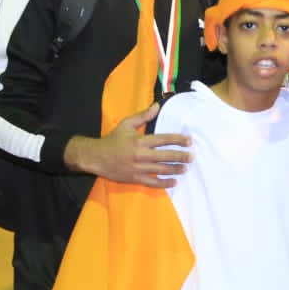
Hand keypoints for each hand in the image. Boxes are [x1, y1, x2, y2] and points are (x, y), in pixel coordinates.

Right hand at [67, 103, 191, 186]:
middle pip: (165, 156)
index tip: (189, 141)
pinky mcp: (134, 178)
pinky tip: (174, 182)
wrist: (96, 157)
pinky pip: (152, 182)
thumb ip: (143, 116)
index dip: (178, 140)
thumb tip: (157, 106)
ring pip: (161, 170)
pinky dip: (164, 183)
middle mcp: (140, 155)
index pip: (163, 139)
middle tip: (192, 157)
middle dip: (180, 157)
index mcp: (140, 141)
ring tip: (185, 169)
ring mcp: (138, 168)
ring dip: (175, 170)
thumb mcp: (126, 124)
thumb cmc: (113, 140)